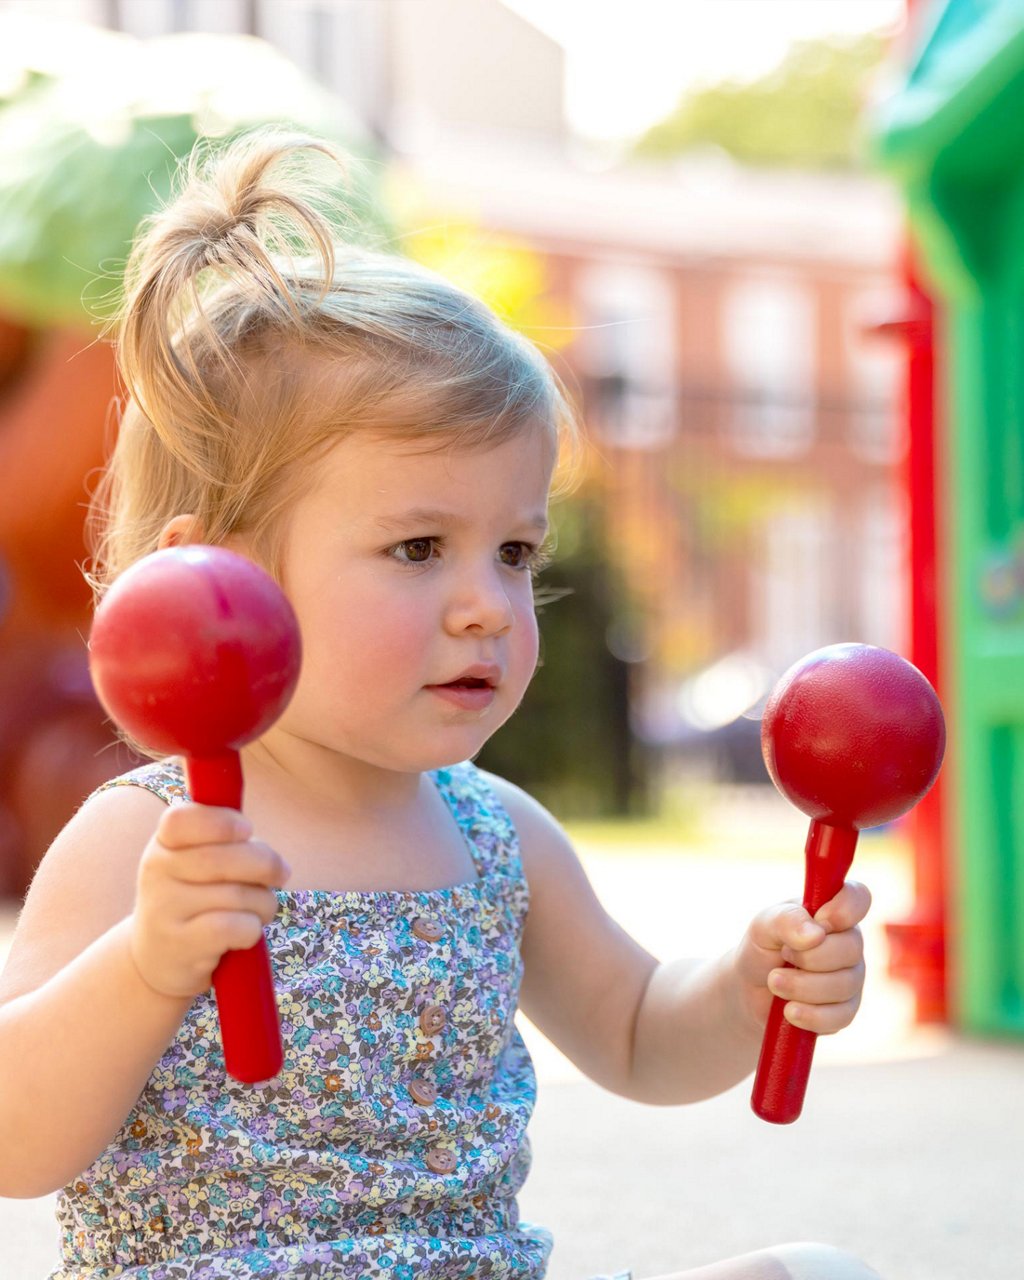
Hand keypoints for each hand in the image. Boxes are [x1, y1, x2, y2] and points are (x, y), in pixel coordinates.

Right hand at [130, 803, 289, 998]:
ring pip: (237, 895)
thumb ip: (229, 845)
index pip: (181, 820)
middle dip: (266, 865)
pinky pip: (235, 926)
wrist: (159, 961)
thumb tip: (271, 861)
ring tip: (259, 910)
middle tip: (281, 874)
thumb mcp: (199, 864)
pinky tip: (245, 934)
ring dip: (264, 903)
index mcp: (162, 844)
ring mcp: (163, 910)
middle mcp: (156, 872)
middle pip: (224, 858)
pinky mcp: (180, 945)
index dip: (222, 822)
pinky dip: (252, 929)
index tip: (247, 830)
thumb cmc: (196, 901)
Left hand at [734, 882, 870, 1035]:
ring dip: (801, 986)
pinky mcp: (845, 1011)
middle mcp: (849, 943)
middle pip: (851, 948)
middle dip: (809, 956)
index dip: (845, 908)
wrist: (749, 990)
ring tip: (774, 981)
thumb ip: (786, 920)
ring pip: (844, 985)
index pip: (859, 897)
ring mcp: (851, 978)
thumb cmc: (762, 948)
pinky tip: (789, 1011)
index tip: (820, 920)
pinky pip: (840, 1016)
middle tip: (782, 955)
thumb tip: (816, 933)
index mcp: (832, 912)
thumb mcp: (763, 925)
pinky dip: (809, 1014)